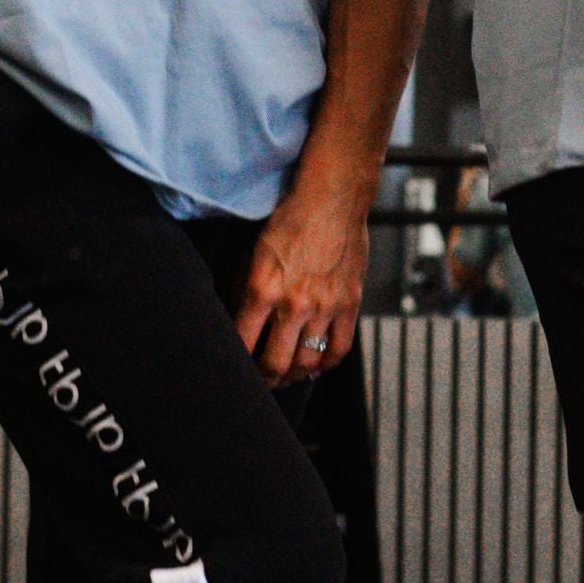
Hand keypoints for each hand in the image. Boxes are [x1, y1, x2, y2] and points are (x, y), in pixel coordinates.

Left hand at [235, 176, 369, 383]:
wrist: (332, 200)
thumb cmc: (289, 221)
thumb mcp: (253, 254)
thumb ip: (244, 292)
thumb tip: (240, 325)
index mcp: (262, 289)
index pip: (242, 344)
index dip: (235, 365)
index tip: (234, 370)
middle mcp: (294, 303)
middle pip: (276, 364)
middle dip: (264, 381)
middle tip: (259, 383)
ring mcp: (325, 306)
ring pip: (307, 363)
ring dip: (293, 376)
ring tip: (285, 376)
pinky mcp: (349, 304)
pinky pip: (339, 350)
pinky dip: (326, 365)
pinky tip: (316, 365)